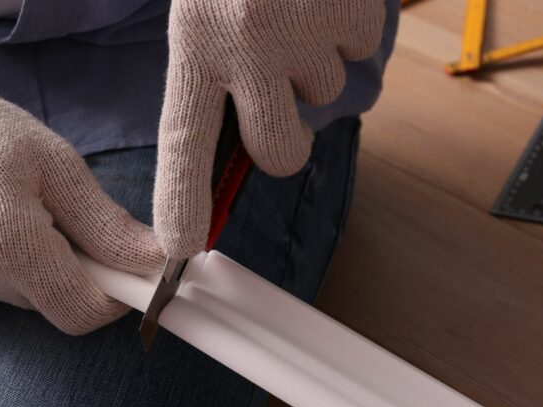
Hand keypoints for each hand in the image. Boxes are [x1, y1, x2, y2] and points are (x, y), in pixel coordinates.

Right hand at [0, 24, 163, 333]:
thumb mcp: (57, 165)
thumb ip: (107, 226)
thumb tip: (158, 264)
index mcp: (6, 244)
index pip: (81, 312)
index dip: (113, 298)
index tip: (125, 272)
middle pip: (51, 303)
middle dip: (68, 269)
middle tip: (53, 214)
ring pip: (18, 297)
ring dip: (28, 265)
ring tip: (3, 208)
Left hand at [153, 0, 384, 257]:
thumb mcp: (200, 5)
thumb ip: (209, 63)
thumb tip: (234, 136)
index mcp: (193, 40)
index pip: (184, 142)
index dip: (185, 200)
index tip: (182, 247)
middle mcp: (243, 43)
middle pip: (276, 151)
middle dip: (289, 144)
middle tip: (283, 103)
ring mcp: (300, 29)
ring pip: (324, 94)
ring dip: (317, 61)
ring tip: (294, 10)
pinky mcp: (347, 10)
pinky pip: (360, 47)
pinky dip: (348, 26)